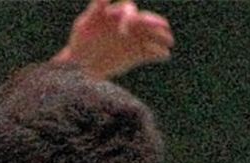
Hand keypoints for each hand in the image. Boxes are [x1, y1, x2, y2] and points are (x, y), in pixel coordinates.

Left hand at [55, 0, 173, 79]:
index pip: (129, 11)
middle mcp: (129, 25)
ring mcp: (134, 40)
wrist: (82, 66)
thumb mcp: (84, 25)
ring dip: (161, 37)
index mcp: (118, 15)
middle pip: (146, 21)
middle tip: (164, 26)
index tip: (122, 33)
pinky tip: (164, 56)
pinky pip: (150, 53)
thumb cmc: (80, 42)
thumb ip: (96, 9)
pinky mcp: (136, 55)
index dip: (129, 19)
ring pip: (151, 36)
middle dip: (155, 23)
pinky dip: (157, 54)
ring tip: (169, 42)